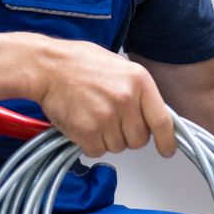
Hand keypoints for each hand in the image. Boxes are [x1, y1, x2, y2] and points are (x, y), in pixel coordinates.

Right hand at [35, 40, 176, 158]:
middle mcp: (126, 99)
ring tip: (92, 116)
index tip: (167, 150)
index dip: (167, 140)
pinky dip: (90, 143)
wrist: (46, 66)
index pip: (162, 120)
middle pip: (139, 140)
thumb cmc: (78, 63)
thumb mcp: (119, 67)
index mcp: (139, 81)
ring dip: (107, 138)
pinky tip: (82, 123)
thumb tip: (149, 115)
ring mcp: (107, 116)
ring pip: (118, 147)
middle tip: (112, 121)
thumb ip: (137, 91)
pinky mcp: (87, 131)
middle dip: (128, 136)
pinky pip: (97, 150)